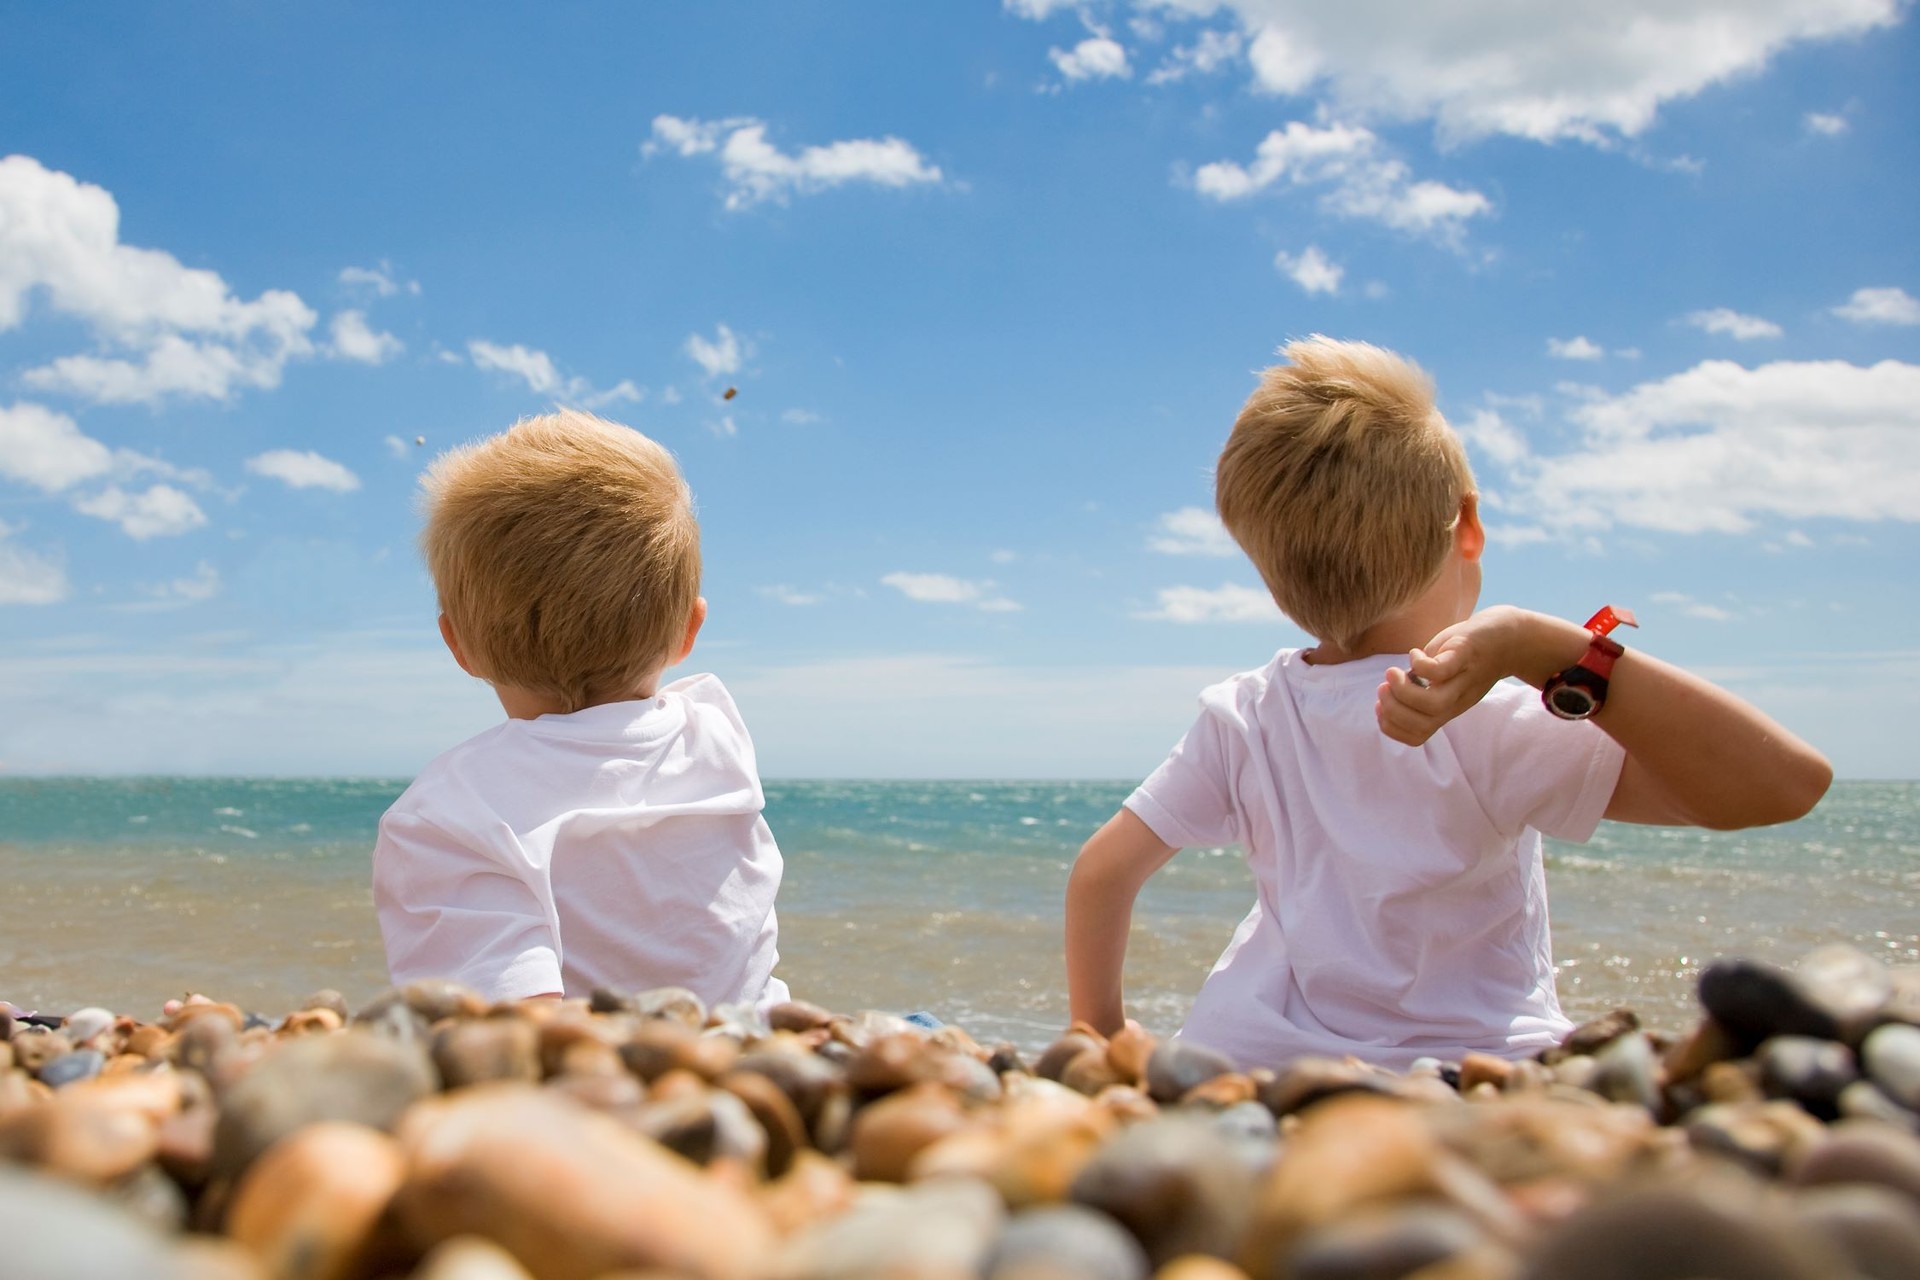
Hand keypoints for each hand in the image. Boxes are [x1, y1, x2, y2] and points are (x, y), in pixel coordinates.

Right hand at [1375, 606, 1530, 745]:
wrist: (1509, 635)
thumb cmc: (1467, 654)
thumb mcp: (1443, 678)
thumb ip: (1420, 685)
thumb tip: (1391, 687)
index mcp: (1448, 708)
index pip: (1418, 736)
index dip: (1391, 727)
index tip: (1380, 706)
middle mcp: (1456, 700)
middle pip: (1423, 725)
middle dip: (1393, 710)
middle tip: (1383, 688)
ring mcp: (1463, 679)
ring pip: (1434, 704)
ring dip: (1404, 691)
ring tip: (1392, 673)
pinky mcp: (1466, 655)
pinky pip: (1442, 670)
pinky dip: (1420, 665)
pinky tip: (1415, 654)